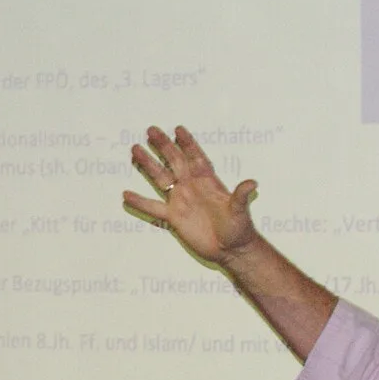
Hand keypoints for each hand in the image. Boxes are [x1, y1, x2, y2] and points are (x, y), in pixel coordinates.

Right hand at [122, 125, 259, 266]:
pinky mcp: (173, 217)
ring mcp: (181, 200)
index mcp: (208, 181)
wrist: (230, 250)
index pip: (196, 157)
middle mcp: (192, 186)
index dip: (188, 143)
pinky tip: (126, 194)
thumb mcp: (240, 211)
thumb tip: (252, 183)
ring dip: (148, 165)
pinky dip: (140, 201)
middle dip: (164, 146)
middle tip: (151, 130)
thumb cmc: (239, 229)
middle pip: (175, 161)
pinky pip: (153, 207)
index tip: (178, 129)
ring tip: (135, 150)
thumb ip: (241, 196)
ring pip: (160, 178)